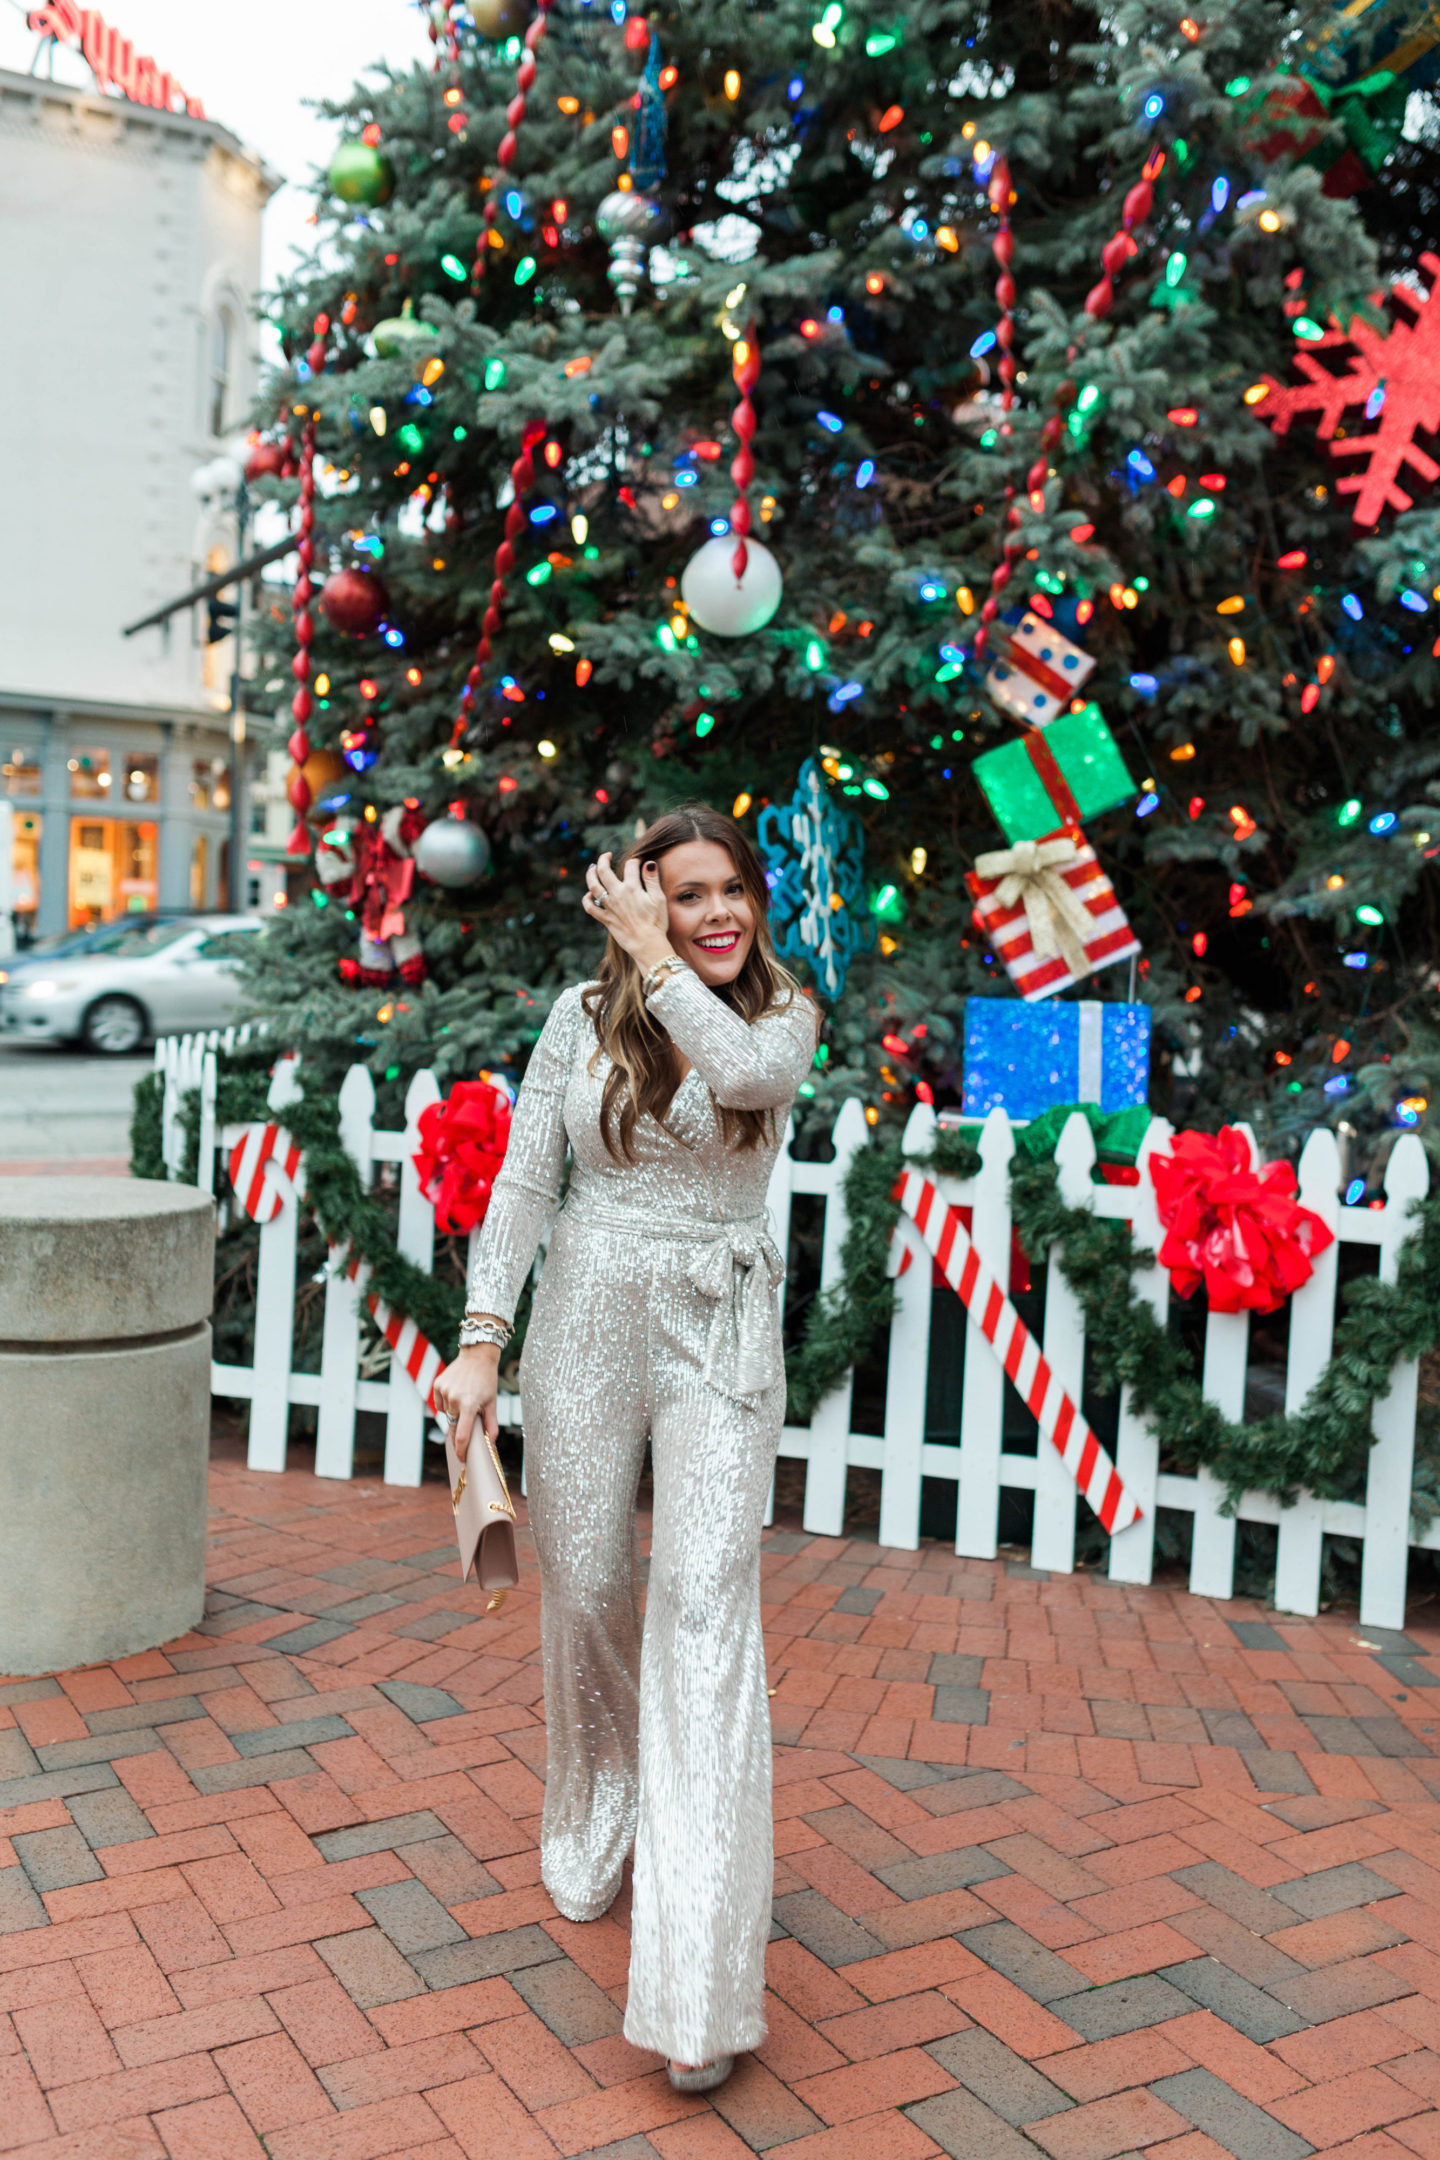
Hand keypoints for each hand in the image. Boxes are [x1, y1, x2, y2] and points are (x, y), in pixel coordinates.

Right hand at [433, 1344, 498, 1462]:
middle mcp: (454, 1399)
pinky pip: (440, 1404)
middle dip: (458, 1433)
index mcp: (469, 1405)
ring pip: (446, 1414)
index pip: (462, 1436)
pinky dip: (447, 1404)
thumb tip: (491, 1444)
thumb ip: (491, 1425)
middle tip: (465, 1431)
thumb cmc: (487, 1380)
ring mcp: (444, 1391)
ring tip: (465, 1400)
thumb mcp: (492, 1403)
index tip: (462, 1459)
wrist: (477, 1356)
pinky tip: (456, 1394)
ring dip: (454, 1414)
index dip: (461, 1451)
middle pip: (453, 1426)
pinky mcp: (437, 1385)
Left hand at [582, 853, 672, 968]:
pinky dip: (587, 900)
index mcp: (632, 888)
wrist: (647, 944)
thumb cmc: (656, 922)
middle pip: (604, 871)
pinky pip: (591, 908)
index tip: (639, 861)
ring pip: (593, 886)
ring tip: (592, 867)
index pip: (630, 865)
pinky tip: (588, 895)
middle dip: (603, 859)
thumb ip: (652, 879)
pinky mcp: (606, 919)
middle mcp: (617, 894)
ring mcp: (609, 907)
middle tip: (607, 855)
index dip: (636, 860)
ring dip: (590, 874)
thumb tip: (648, 863)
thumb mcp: (658, 898)